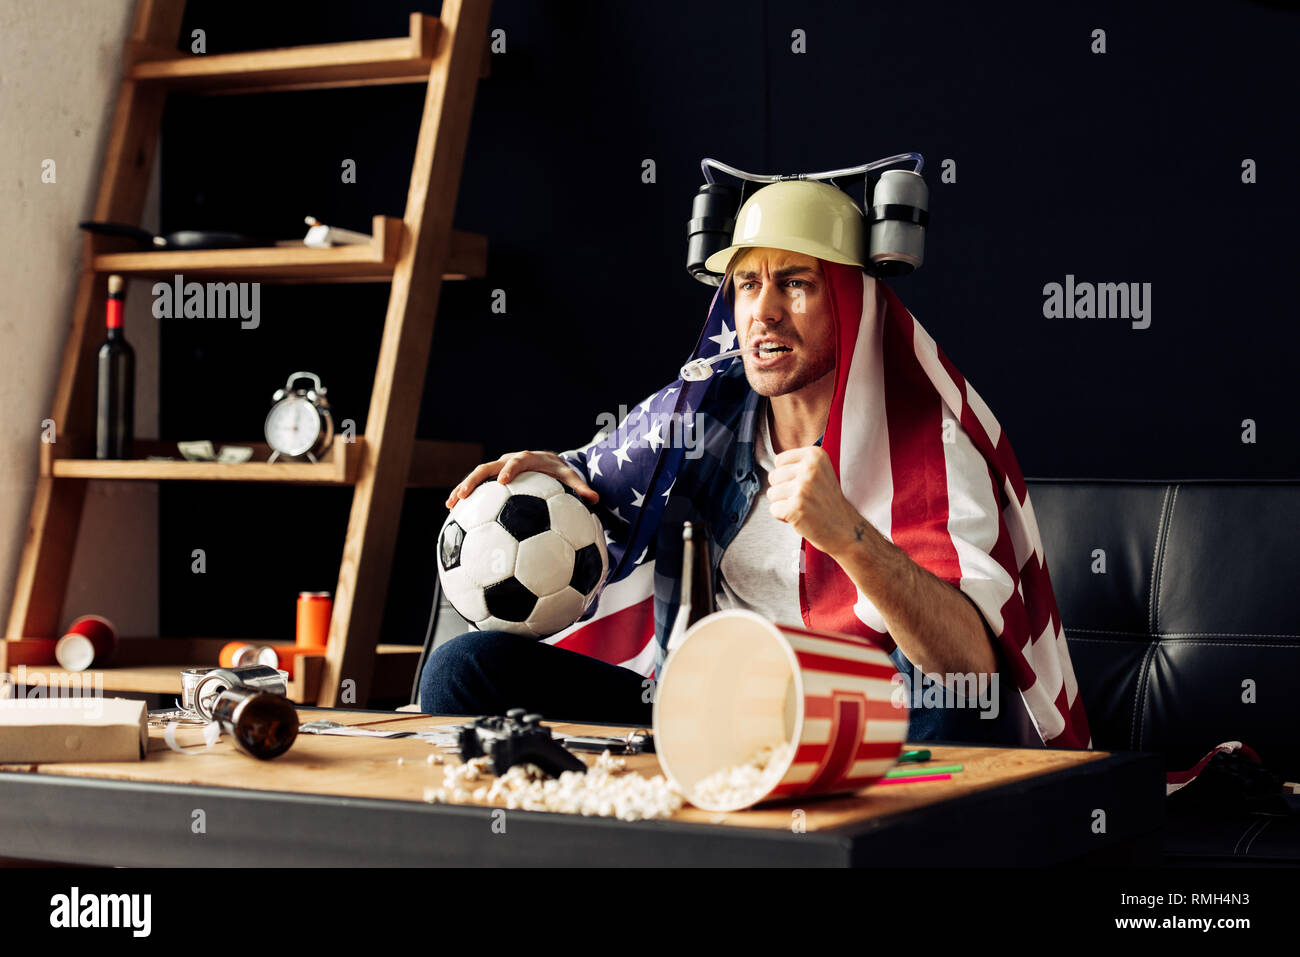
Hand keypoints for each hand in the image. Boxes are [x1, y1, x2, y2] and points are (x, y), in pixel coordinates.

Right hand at [445, 450, 598, 509]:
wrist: (547, 462)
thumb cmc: (559, 472)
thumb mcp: (570, 478)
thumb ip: (581, 488)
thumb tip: (596, 499)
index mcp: (527, 460)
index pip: (517, 462)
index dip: (509, 470)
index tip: (503, 482)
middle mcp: (508, 462)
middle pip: (487, 468)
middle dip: (475, 481)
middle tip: (463, 495)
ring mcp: (498, 470)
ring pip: (476, 477)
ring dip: (463, 488)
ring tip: (450, 505)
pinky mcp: (492, 480)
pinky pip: (477, 488)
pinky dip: (465, 497)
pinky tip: (452, 514)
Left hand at [766, 446, 869, 556]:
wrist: (845, 529)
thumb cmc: (827, 501)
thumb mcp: (819, 472)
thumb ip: (798, 464)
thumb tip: (773, 463)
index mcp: (815, 455)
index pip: (779, 461)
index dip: (787, 476)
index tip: (805, 485)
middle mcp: (810, 468)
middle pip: (773, 476)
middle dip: (783, 491)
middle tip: (804, 499)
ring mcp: (803, 487)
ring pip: (771, 493)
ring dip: (783, 504)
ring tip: (803, 507)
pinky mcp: (796, 507)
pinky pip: (774, 510)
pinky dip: (783, 516)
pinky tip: (800, 517)